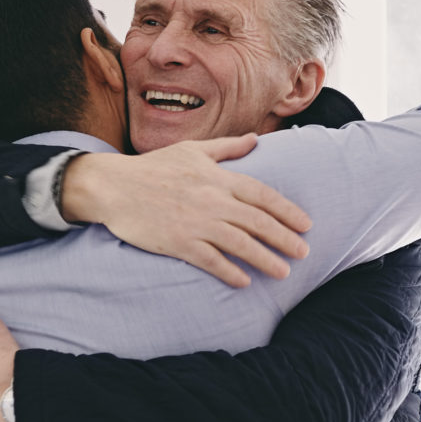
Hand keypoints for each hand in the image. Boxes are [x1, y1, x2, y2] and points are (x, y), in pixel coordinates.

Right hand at [59, 136, 311, 287]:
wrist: (114, 186)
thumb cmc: (153, 167)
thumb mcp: (192, 150)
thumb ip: (227, 147)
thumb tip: (256, 140)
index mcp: (218, 177)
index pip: (262, 195)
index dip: (287, 210)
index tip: (306, 224)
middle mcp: (212, 200)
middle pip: (257, 221)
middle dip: (284, 238)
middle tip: (303, 252)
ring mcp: (195, 222)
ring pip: (239, 243)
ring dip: (264, 259)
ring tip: (282, 272)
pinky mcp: (178, 242)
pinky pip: (210, 260)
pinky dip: (229, 271)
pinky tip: (244, 281)